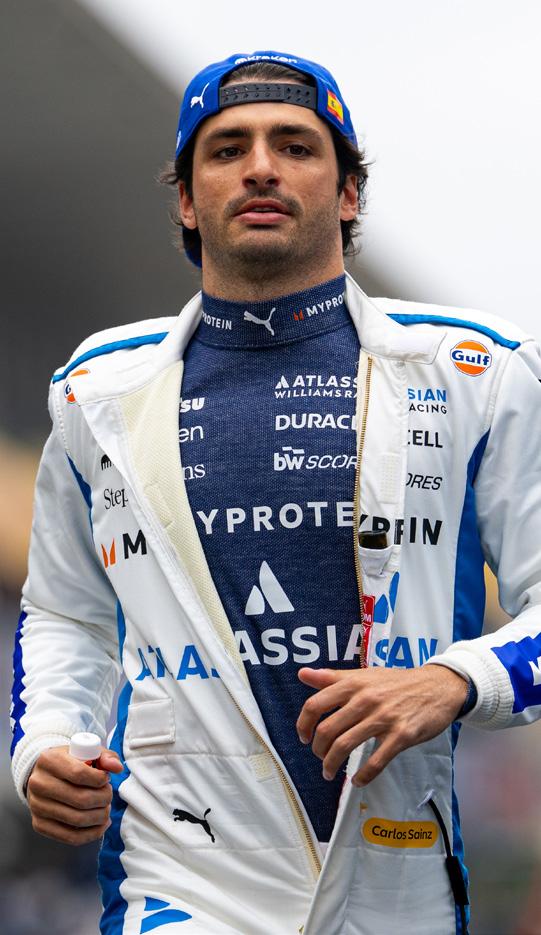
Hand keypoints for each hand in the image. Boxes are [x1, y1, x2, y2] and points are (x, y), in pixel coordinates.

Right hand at [26, 746, 122, 844]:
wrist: (43, 776)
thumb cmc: (69, 763)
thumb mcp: (86, 752)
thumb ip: (105, 756)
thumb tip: (117, 768)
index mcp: (49, 760)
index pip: (79, 773)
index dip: (99, 779)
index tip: (106, 779)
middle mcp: (39, 783)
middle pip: (80, 799)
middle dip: (104, 799)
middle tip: (109, 794)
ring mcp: (37, 806)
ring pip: (77, 820)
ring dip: (100, 816)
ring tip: (106, 808)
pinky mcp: (39, 824)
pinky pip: (70, 837)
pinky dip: (92, 833)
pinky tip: (101, 824)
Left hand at [296, 664, 467, 785]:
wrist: (437, 686)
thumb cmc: (397, 682)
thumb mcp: (364, 674)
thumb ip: (332, 677)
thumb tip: (303, 674)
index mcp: (353, 684)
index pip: (316, 704)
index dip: (303, 724)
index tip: (304, 737)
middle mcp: (365, 699)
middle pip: (328, 730)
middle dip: (318, 750)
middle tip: (320, 758)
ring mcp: (383, 718)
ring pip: (345, 746)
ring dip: (332, 765)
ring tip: (330, 772)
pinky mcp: (401, 735)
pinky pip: (375, 762)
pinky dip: (362, 776)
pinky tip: (357, 781)